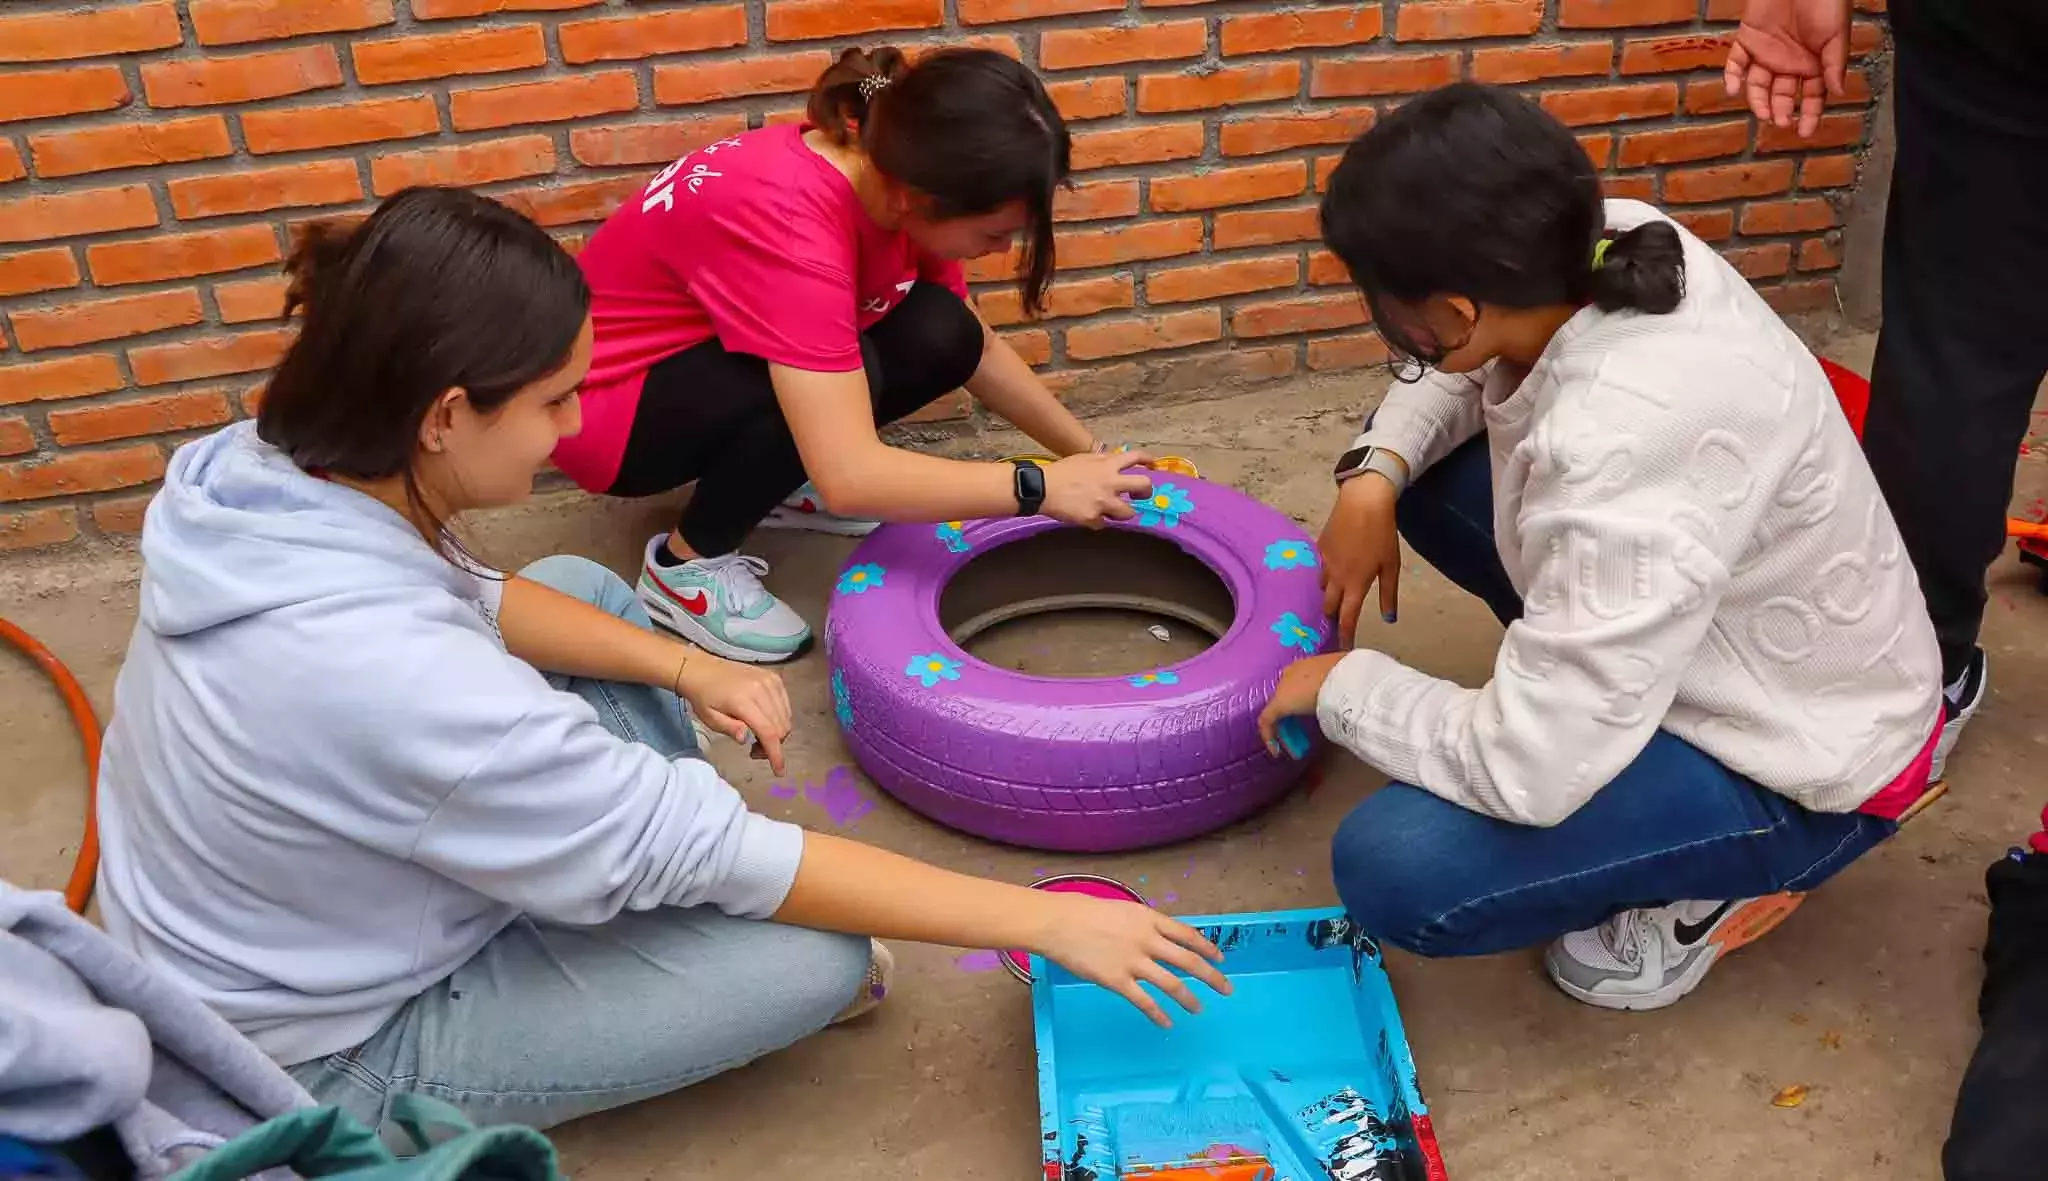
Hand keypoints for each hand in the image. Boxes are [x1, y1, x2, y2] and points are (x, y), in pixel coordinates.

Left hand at [675, 654, 793, 774]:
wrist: (702, 669)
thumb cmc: (703, 697)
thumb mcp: (709, 718)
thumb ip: (729, 729)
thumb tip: (746, 739)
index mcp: (743, 701)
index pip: (768, 732)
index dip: (776, 754)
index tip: (779, 771)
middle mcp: (761, 689)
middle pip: (780, 727)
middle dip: (773, 745)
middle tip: (754, 750)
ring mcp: (770, 682)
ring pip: (785, 717)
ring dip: (777, 733)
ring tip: (758, 736)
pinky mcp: (774, 678)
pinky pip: (786, 705)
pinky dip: (780, 718)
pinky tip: (765, 720)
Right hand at [1030, 893, 1229, 1026]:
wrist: (1059, 923)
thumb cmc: (1085, 912)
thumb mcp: (1123, 910)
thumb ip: (1143, 925)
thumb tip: (1159, 938)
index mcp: (1149, 919)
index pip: (1187, 935)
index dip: (1207, 948)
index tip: (1220, 959)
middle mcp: (1148, 940)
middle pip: (1189, 961)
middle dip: (1211, 977)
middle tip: (1226, 989)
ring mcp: (1134, 962)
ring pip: (1171, 984)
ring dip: (1189, 998)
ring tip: (1199, 1009)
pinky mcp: (1117, 981)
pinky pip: (1144, 1001)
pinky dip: (1159, 1014)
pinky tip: (1167, 1022)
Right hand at [1042, 450, 1155, 527]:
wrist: (1043, 488)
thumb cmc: (1061, 472)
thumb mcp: (1085, 459)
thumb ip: (1103, 462)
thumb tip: (1114, 464)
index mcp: (1107, 465)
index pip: (1135, 457)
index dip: (1148, 460)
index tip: (1153, 465)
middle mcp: (1111, 482)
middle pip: (1144, 486)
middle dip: (1146, 492)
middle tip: (1140, 496)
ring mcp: (1104, 501)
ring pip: (1128, 513)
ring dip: (1122, 513)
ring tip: (1110, 512)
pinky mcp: (1094, 518)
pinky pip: (1103, 524)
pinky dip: (1097, 521)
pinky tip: (1087, 516)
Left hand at [1257, 653, 1347, 756]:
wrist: (1346, 679)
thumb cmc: (1354, 677)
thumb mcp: (1351, 680)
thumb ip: (1345, 688)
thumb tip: (1351, 701)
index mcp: (1311, 664)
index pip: (1302, 682)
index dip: (1304, 700)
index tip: (1313, 713)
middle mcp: (1294, 673)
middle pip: (1289, 696)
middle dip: (1294, 716)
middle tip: (1303, 734)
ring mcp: (1284, 688)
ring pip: (1280, 710)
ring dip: (1286, 729)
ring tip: (1294, 748)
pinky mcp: (1278, 704)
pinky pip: (1268, 721)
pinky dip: (1270, 736)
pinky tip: (1276, 751)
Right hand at [1319, 474, 1401, 647]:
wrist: (1362, 502)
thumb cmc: (1381, 534)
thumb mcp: (1390, 566)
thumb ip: (1388, 594)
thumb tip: (1389, 619)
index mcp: (1355, 584)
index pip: (1347, 618)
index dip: (1345, 635)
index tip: (1344, 649)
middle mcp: (1336, 577)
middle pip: (1329, 606)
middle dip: (1334, 617)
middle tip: (1340, 622)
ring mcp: (1325, 562)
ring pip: (1322, 587)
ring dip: (1329, 595)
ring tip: (1337, 596)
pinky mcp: (1320, 548)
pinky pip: (1321, 568)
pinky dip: (1327, 574)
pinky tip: (1334, 570)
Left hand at [1723, 0, 1850, 136]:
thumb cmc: (1826, 1)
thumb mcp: (1836, 35)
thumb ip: (1834, 64)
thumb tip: (1837, 93)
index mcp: (1813, 62)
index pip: (1811, 95)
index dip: (1809, 114)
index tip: (1806, 132)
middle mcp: (1789, 61)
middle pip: (1782, 94)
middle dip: (1781, 110)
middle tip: (1781, 121)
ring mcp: (1767, 51)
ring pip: (1758, 84)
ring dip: (1758, 100)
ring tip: (1763, 113)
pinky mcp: (1748, 38)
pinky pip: (1736, 62)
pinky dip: (1732, 76)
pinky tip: (1734, 89)